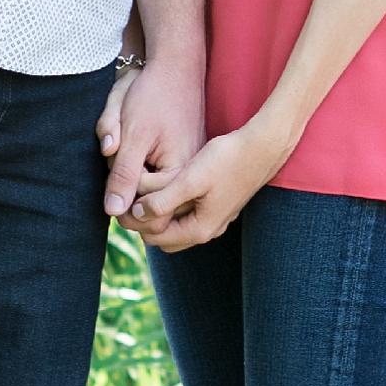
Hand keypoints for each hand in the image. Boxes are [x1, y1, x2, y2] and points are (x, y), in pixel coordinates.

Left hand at [100, 44, 204, 220]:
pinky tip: (138, 145)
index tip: (116, 161)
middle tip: (122, 150)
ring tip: (129, 146)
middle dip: (129, 184)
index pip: (147, 210)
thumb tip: (112, 211)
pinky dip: (142, 165)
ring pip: (152, 191)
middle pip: (150, 204)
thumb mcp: (133, 136)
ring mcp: (188, 168)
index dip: (125, 194)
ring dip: (134, 174)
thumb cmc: (153, 96)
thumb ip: (123, 175)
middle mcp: (190, 176)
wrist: (175, 67)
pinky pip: (158, 176)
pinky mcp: (183, 160)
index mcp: (182, 173)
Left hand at [129, 118, 288, 252]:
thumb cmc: (227, 159)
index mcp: (200, 228)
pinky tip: (166, 185)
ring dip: (159, 213)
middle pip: (164, 237)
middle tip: (131, 197)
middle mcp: (208, 230)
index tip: (122, 201)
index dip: (135, 223)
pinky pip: (187, 215)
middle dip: (145, 222)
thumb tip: (136, 215)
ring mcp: (215, 219)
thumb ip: (162, 200)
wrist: (263, 147)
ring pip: (176, 226)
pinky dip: (173, 206)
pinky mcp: (218, 206)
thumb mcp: (190, 179)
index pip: (155, 238)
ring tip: (145, 190)